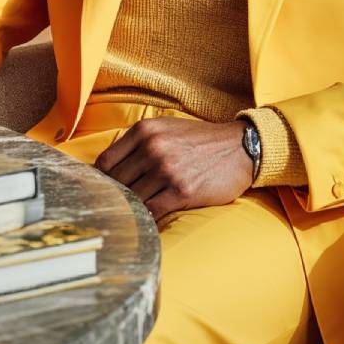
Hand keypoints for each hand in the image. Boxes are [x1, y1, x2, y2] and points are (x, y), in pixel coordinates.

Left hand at [93, 117, 254, 219]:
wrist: (240, 148)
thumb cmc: (200, 140)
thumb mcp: (166, 128)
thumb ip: (138, 142)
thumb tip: (108, 167)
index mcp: (145, 130)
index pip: (105, 161)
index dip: (103, 178)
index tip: (107, 187)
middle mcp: (153, 147)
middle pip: (116, 182)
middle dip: (117, 194)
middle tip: (119, 203)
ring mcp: (167, 170)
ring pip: (132, 197)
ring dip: (133, 206)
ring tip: (136, 211)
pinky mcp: (182, 191)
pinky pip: (151, 210)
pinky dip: (148, 216)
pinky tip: (151, 215)